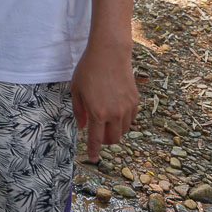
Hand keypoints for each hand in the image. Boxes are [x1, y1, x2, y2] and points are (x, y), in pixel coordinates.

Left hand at [70, 40, 138, 161]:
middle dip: (105, 141)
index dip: (94, 151)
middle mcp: (114, 113)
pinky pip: (131, 119)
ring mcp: (126, 108)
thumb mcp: (76, 90)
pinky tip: (116, 112)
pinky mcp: (135, 101)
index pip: (96, 139)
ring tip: (106, 121)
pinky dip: (124, 120)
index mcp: (97, 113)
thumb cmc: (89, 69)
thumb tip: (82, 126)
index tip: (93, 158)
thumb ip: (78, 111)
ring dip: (115, 130)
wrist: (110, 53)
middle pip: (113, 139)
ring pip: (123, 130)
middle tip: (98, 135)